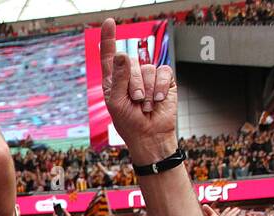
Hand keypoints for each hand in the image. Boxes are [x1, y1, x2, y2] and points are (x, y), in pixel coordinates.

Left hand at [99, 18, 177, 163]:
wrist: (150, 135)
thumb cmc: (129, 123)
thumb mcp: (117, 103)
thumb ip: (119, 79)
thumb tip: (121, 54)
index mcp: (114, 80)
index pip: (109, 55)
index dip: (109, 39)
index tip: (109, 22)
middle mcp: (131, 75)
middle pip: (130, 62)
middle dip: (133, 84)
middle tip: (135, 102)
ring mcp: (149, 77)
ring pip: (148, 68)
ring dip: (147, 90)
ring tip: (146, 106)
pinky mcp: (164, 80)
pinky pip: (163, 72)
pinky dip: (160, 87)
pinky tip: (158, 100)